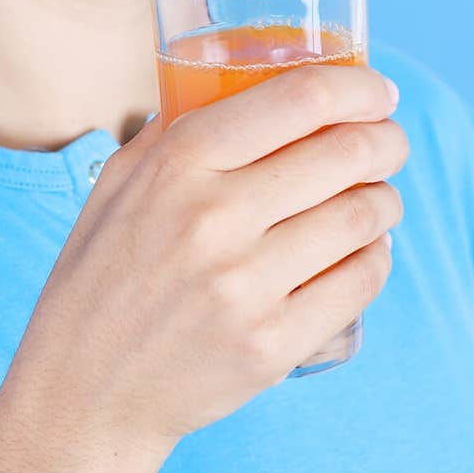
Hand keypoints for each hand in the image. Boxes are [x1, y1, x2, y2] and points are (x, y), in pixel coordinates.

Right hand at [0, 62, 406, 472]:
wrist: (84, 387)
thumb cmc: (103, 271)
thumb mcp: (120, 180)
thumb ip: (177, 129)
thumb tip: (242, 84)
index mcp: (179, 162)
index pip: (300, 99)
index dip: (357, 87)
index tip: (377, 91)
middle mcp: (215, 218)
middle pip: (346, 153)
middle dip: (386, 141)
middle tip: (389, 143)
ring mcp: (246, 286)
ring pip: (363, 217)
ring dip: (385, 199)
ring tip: (378, 197)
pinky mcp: (272, 346)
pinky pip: (360, 282)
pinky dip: (376, 258)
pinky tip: (365, 250)